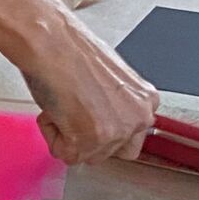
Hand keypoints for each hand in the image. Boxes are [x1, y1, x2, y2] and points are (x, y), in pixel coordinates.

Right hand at [0, 0, 158, 163]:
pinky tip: (54, 108)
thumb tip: (102, 121)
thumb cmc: (72, 52)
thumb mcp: (111, 82)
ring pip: (86, 156)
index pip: (130, 138)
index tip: (89, 118)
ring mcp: (116, 131)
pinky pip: (64, 154)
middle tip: (73, 112)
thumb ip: (116, 107)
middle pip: (111, 153)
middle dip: (88, 139)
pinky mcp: (90, 140)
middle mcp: (139, 118)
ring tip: (63, 104)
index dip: (103, 130)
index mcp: (146, 101)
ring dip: (68, 135)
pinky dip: (52, 134)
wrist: (52, 43)